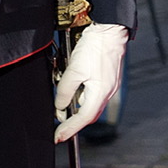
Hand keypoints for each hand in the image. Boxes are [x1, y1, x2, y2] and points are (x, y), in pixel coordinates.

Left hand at [54, 22, 128, 141]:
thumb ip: (65, 90)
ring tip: (62, 109)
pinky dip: (82, 97)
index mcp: (100, 93)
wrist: (109, 30)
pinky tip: (73, 92)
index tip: (58, 137)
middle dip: (73, 123)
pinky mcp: (107, 78)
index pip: (83, 118)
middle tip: (59, 127)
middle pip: (89, 115)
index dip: (69, 129)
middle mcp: (107, 92)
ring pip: (90, 104)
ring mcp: (109, 85)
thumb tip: (60, 106)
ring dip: (76, 109)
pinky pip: (93, 94)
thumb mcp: (74, 69)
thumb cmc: (95, 47)